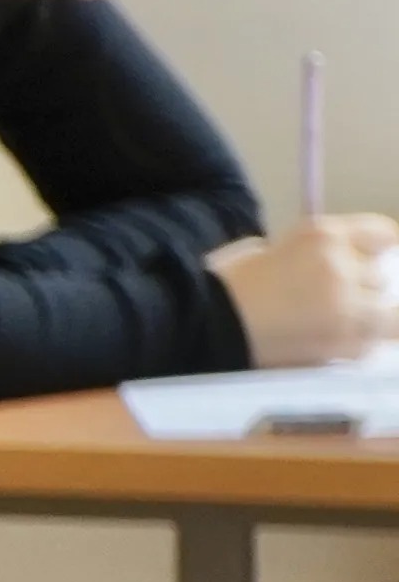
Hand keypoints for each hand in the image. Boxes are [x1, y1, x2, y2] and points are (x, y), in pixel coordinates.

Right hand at [208, 215, 398, 365]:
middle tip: (325, 299)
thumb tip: (338, 271)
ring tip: (329, 326)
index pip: (381, 235)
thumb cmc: (222, 287)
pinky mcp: (342, 345)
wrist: (201, 329)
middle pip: (380, 277)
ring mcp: (347, 308)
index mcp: (321, 235)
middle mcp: (343, 267)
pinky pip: (367, 346)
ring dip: (364, 319)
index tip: (368, 259)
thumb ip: (312, 257)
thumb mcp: (270, 251)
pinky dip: (353, 346)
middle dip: (360, 287)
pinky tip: (325, 345)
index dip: (374, 249)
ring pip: (384, 315)